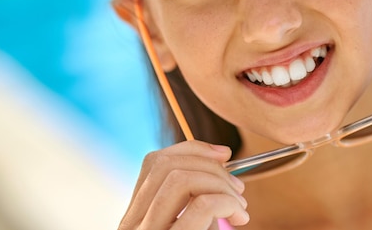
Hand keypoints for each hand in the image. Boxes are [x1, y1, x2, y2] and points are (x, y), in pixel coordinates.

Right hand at [118, 141, 248, 228]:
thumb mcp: (191, 223)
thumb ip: (195, 196)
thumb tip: (220, 154)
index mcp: (135, 216)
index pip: (154, 162)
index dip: (193, 148)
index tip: (224, 154)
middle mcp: (131, 225)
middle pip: (165, 164)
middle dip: (210, 165)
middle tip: (238, 188)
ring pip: (180, 179)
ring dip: (220, 184)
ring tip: (239, 206)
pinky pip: (201, 204)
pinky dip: (228, 201)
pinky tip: (239, 216)